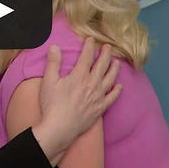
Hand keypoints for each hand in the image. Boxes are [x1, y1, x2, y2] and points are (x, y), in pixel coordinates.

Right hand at [32, 38, 120, 165]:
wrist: (60, 128)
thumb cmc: (52, 104)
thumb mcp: (48, 81)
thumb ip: (53, 62)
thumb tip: (55, 46)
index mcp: (79, 75)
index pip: (86, 57)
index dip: (89, 46)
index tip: (91, 39)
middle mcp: (92, 84)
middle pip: (101, 65)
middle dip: (105, 54)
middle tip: (107, 47)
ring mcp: (98, 96)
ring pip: (110, 79)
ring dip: (114, 69)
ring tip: (117, 62)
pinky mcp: (100, 108)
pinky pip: (112, 98)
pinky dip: (117, 91)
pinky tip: (120, 87)